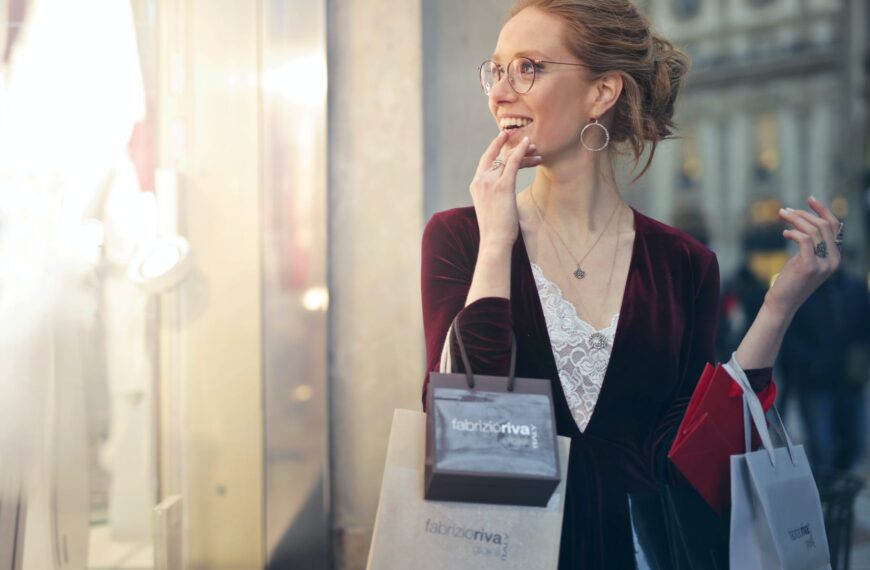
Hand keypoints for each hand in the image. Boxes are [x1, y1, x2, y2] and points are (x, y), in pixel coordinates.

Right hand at [470, 132, 541, 249]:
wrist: (494, 240)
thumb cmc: (495, 229)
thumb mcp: (491, 207)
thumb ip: (494, 195)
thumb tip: (504, 193)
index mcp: (476, 185)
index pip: (485, 160)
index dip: (494, 147)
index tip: (503, 138)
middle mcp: (480, 181)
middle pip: (496, 156)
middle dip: (508, 144)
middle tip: (520, 137)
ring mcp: (490, 182)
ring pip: (506, 158)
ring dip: (521, 150)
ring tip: (534, 148)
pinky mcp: (503, 186)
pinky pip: (512, 162)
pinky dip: (521, 151)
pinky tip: (529, 145)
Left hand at [765, 196, 841, 316]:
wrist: (782, 302)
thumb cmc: (791, 280)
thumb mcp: (805, 259)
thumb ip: (812, 244)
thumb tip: (808, 221)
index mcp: (835, 256)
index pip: (834, 226)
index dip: (822, 210)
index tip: (809, 199)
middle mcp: (833, 260)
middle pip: (823, 225)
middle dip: (803, 214)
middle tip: (785, 211)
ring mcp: (823, 264)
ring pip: (813, 231)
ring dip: (795, 220)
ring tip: (781, 216)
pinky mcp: (809, 266)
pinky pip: (804, 240)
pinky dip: (793, 233)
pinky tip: (784, 234)